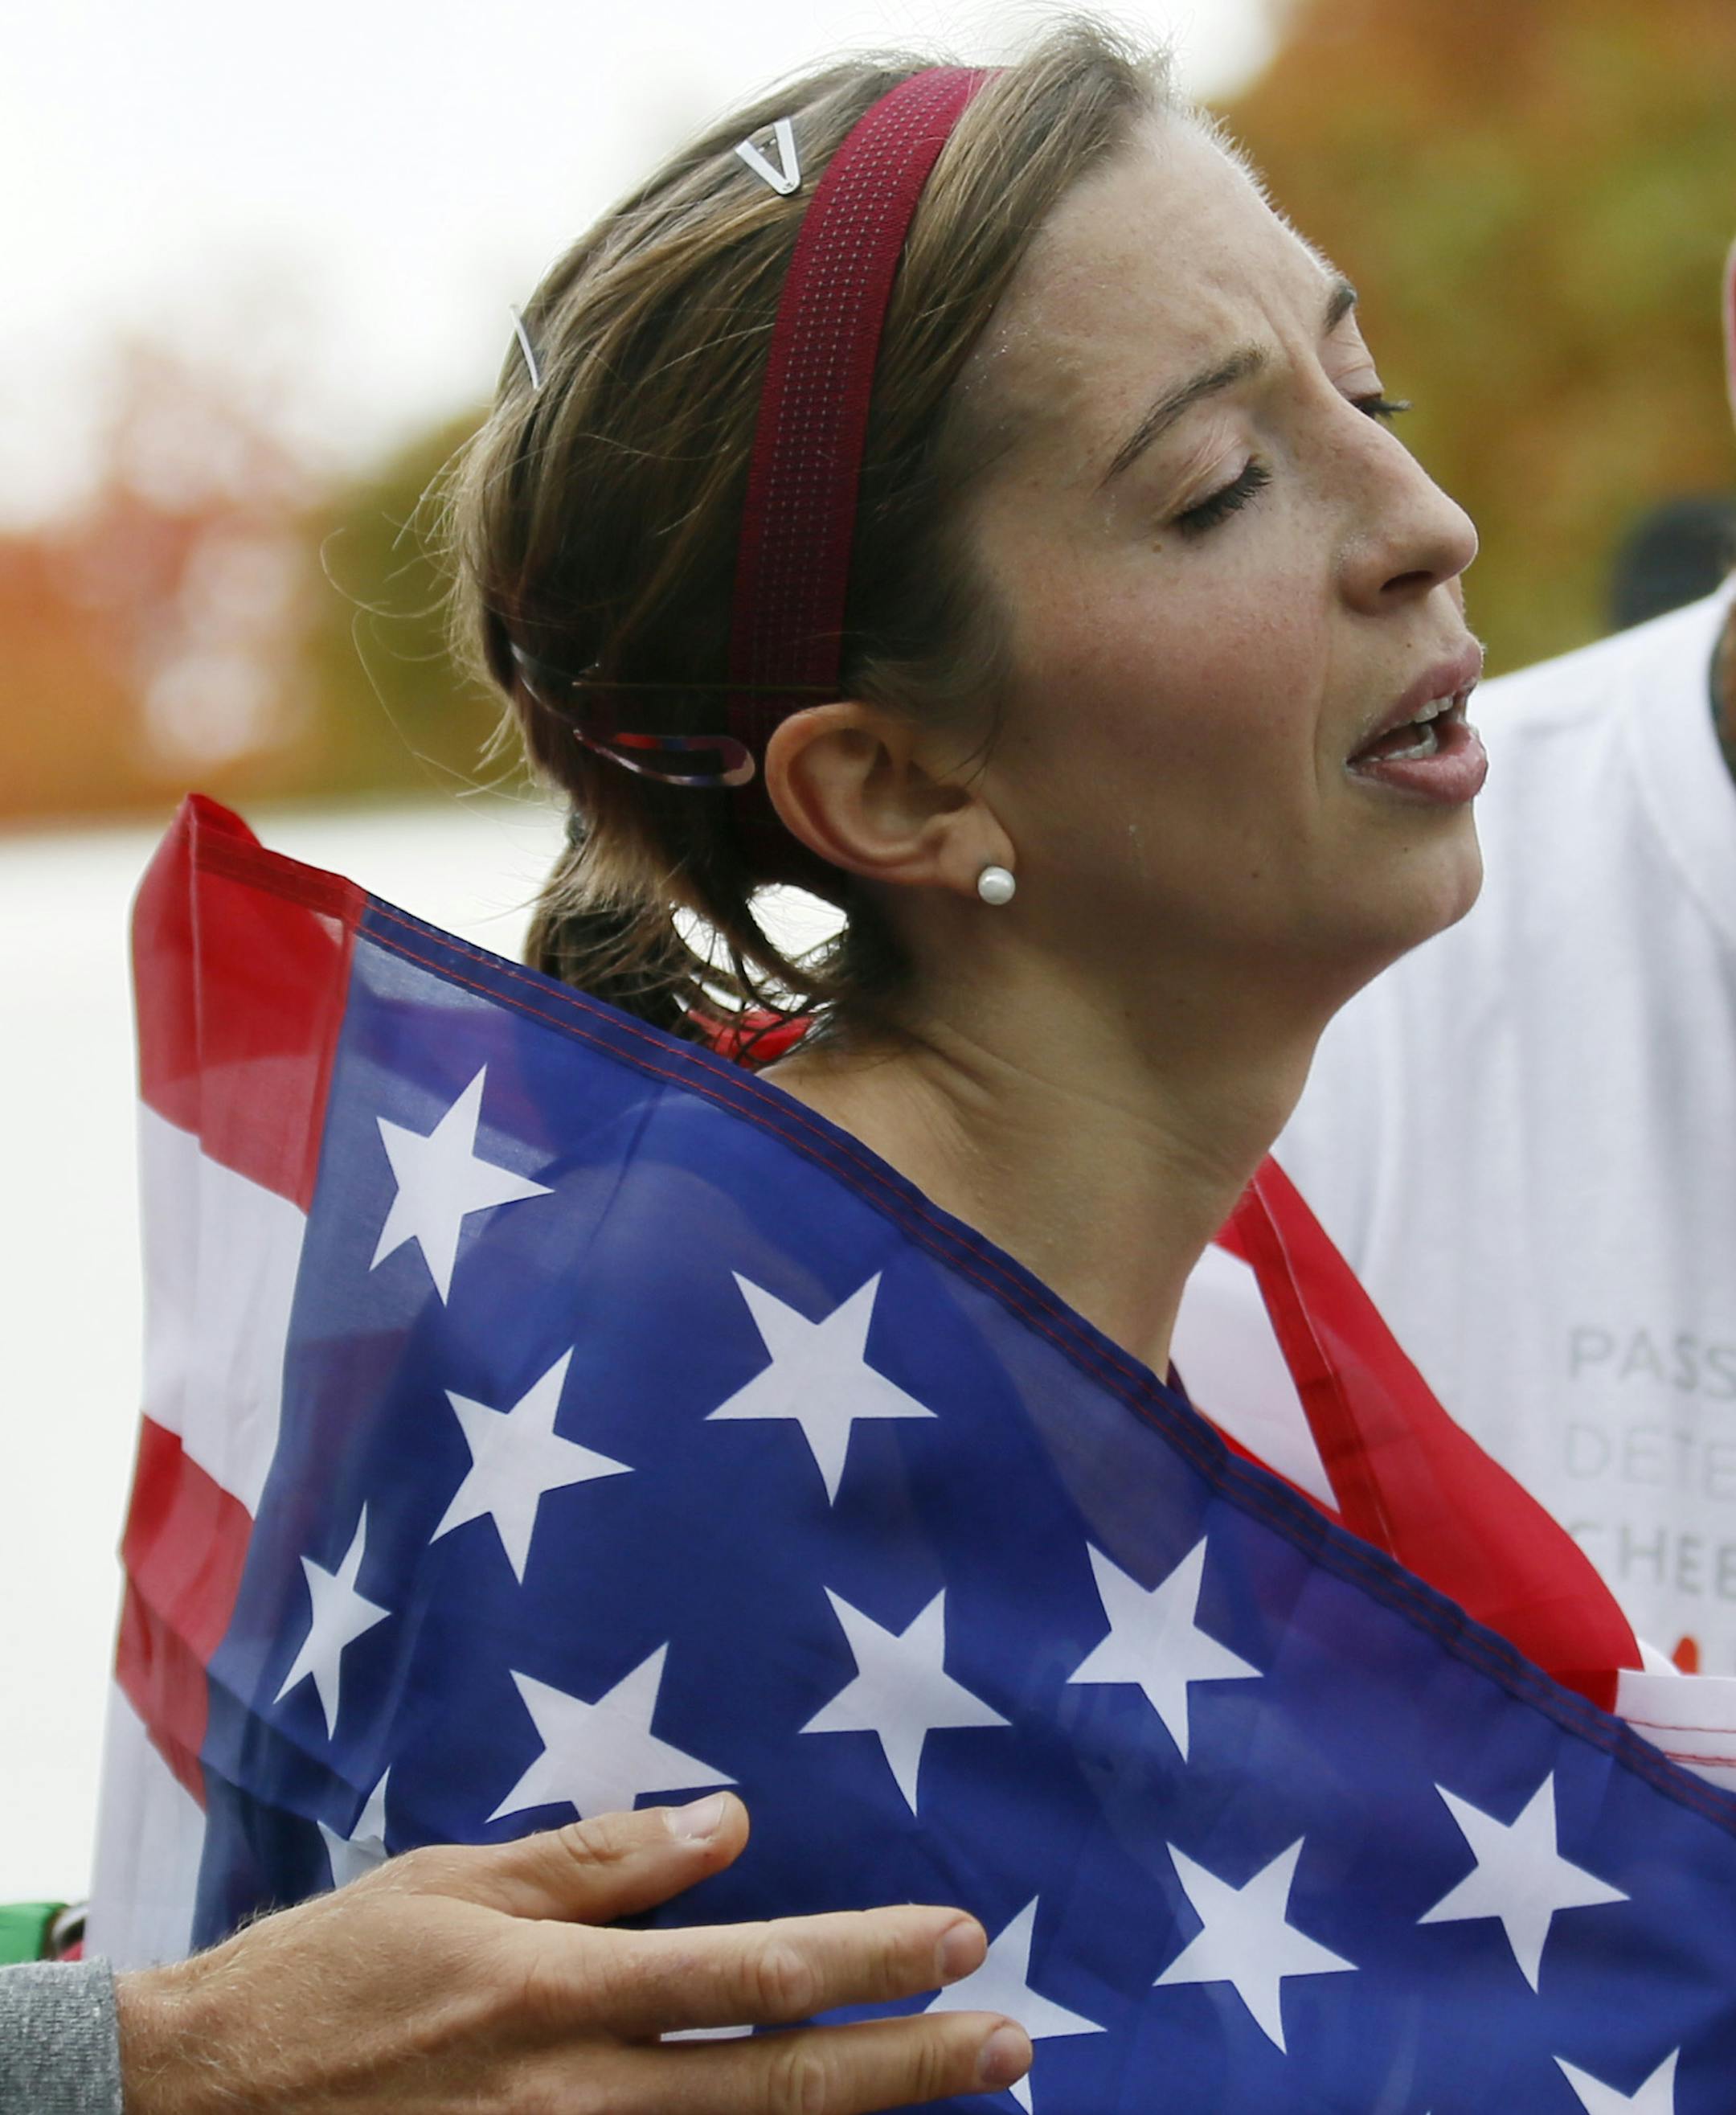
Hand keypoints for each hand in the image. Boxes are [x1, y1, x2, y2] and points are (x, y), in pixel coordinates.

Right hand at [113, 1792, 1030, 2112]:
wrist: (197, 2111)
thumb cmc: (325, 1981)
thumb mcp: (450, 1885)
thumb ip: (594, 1862)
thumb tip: (726, 1824)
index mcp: (558, 1988)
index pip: (754, 1971)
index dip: (869, 1958)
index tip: (959, 1940)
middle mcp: (575, 2096)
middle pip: (778, 2088)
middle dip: (908, 2066)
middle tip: (1013, 2047)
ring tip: (959, 2099)